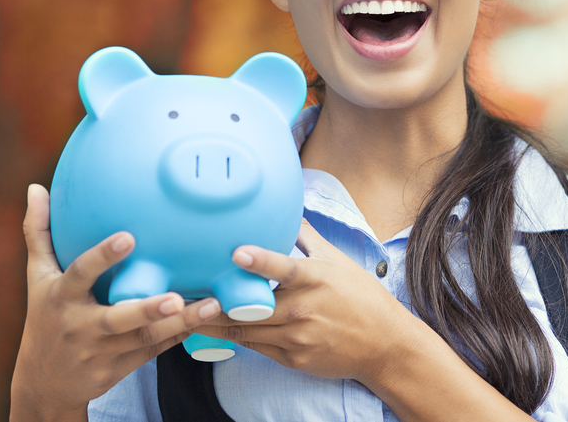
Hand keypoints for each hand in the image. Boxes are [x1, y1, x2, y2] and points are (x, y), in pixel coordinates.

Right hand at [10, 184, 220, 421]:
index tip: (128, 237)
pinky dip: (180, 336)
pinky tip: (208, 321)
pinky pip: (153, 351)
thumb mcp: (37, 277)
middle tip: (176, 297)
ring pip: (144, 338)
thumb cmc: (44, 316)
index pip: (80, 273)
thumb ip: (39, 232)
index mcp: (62, 297)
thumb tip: (34, 188)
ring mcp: (101, 351)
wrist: (44, 381)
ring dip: (179, 323)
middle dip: (147, 309)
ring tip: (212, 306)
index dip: (102, 257)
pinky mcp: (118, 369)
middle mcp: (81, 325)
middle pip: (117, 318)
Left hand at [195, 218, 418, 385]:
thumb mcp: (338, 260)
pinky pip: (254, 347)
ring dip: (213, 322)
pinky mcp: (292, 358)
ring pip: (244, 330)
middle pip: (250, 307)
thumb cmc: (361, 297)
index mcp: (314, 279)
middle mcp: (303, 308)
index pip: (284, 268)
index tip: (237, 252)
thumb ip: (307, 237)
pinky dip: (233, 337)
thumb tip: (289, 208)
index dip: (260, 260)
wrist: (384, 344)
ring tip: (183, 312)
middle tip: (183, 290)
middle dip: (215, 301)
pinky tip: (211, 329)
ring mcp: (296, 337)